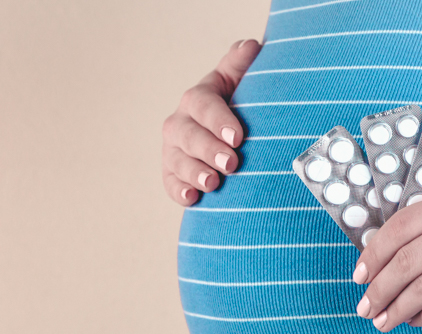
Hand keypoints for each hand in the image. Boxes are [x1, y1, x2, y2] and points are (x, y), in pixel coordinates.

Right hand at [161, 39, 260, 205]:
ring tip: (213, 183)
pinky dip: (179, 192)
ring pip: (177, 161)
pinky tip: (192, 199)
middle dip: (209, 150)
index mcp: (197, 99)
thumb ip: (241, 65)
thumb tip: (250, 46)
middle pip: (188, 135)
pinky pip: (170, 184)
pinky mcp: (173, 175)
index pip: (202, 105)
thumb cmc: (239, 107)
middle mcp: (180, 123)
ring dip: (194, 173)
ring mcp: (174, 150)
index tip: (238, 136)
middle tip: (232, 163)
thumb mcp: (240, 83)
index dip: (219, 120)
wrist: (228, 138)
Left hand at [351, 186, 421, 331]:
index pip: (399, 227)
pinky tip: (413, 320)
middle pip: (403, 261)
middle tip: (364, 305)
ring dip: (393, 308)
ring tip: (381, 321)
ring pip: (417, 288)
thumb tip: (389, 262)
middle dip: (376, 287)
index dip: (372, 254)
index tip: (359, 274)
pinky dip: (420, 317)